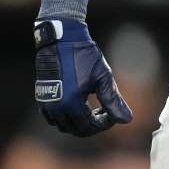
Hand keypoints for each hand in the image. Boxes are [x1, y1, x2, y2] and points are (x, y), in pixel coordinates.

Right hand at [34, 19, 131, 135]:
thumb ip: (113, 101)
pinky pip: (54, 118)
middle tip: (105, 113)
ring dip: (80, 123)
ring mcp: (46, 104)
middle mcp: (55, 107)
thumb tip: (127, 120)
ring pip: (64, 126)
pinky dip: (67, 118)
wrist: (61, 38)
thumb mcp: (103, 77)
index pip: (89, 126)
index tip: (114, 114)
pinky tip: (80, 106)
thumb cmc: (83, 55)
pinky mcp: (41, 98)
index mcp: (71, 103)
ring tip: (94, 110)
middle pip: (76, 129)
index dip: (104, 123)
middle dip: (93, 125)